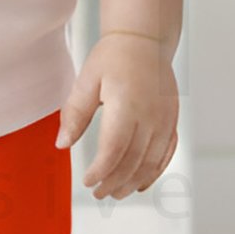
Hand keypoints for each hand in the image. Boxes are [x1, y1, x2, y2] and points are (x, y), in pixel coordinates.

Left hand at [56, 33, 177, 199]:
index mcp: (127, 105)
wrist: (145, 40)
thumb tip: (62, 144)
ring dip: (133, 182)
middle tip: (98, 193)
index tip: (88, 181)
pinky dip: (154, 172)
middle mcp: (150, 115)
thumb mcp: (87, 81)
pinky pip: (166, 153)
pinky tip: (140, 183)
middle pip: (133, 161)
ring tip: (115, 193)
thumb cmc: (114, 57)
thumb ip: (75, 114)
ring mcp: (165, 120)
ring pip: (151, 162)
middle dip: (114, 182)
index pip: (114, 149)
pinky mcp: (172, 121)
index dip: (101, 171)